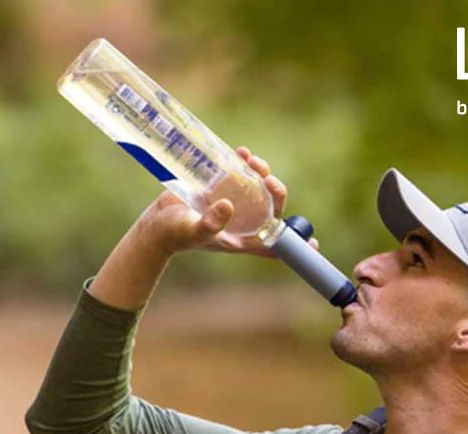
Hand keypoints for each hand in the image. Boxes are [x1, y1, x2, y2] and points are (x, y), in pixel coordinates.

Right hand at [136, 147, 318, 257]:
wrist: (154, 223)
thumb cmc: (174, 234)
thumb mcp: (192, 230)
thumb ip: (211, 223)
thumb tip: (228, 205)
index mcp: (241, 239)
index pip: (273, 246)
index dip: (294, 245)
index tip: (312, 241)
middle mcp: (241, 223)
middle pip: (271, 210)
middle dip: (276, 193)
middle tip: (268, 179)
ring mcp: (233, 205)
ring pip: (258, 190)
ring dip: (262, 174)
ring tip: (253, 161)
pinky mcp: (221, 189)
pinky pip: (240, 175)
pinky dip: (244, 164)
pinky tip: (241, 153)